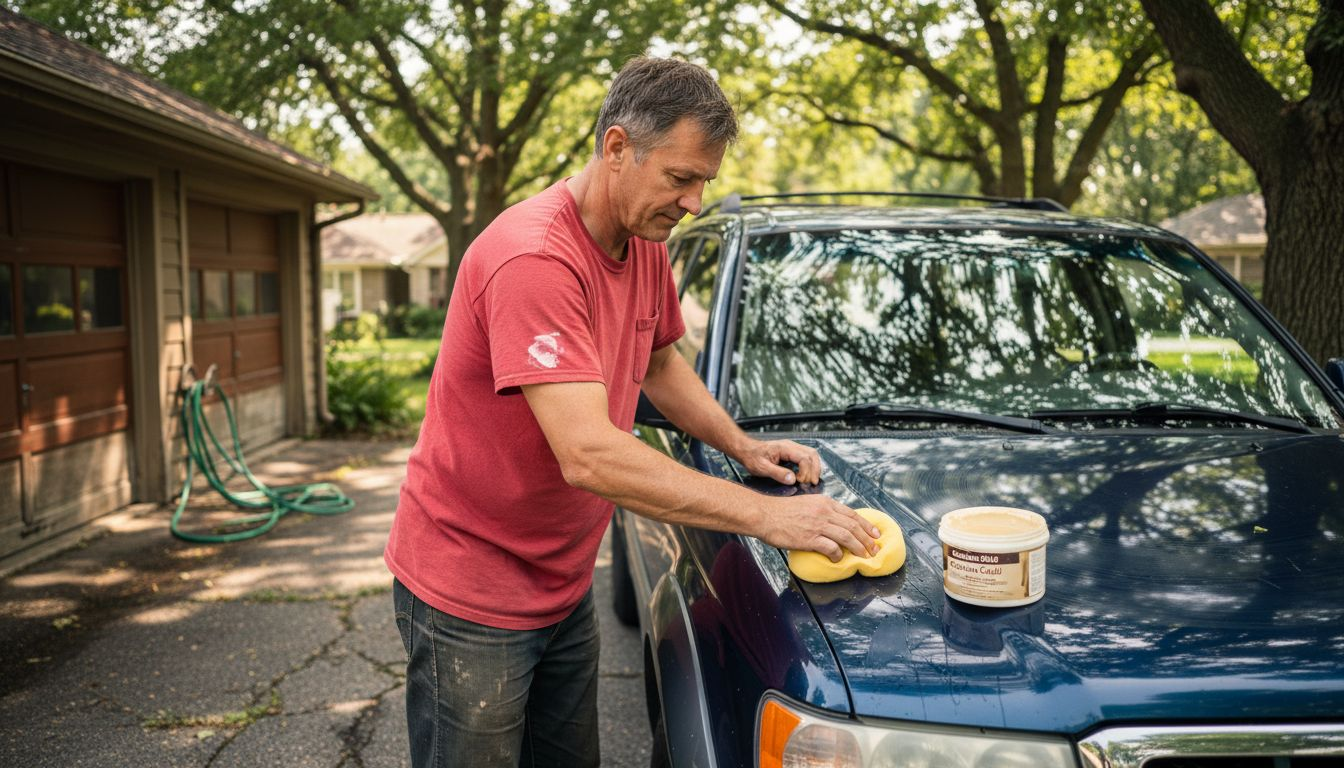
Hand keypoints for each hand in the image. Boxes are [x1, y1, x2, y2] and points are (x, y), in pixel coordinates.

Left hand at [736, 437, 821, 485]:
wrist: (747, 451)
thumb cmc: (752, 458)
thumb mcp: (762, 468)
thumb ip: (777, 473)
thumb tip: (793, 479)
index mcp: (784, 448)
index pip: (804, 458)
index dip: (806, 471)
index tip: (800, 482)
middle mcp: (791, 446)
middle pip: (812, 454)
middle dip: (815, 470)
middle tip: (811, 483)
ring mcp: (792, 448)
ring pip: (811, 455)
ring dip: (814, 468)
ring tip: (811, 481)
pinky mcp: (791, 453)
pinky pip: (806, 457)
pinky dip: (810, 467)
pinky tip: (806, 476)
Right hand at [755, 495, 880, 561]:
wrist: (764, 515)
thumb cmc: (782, 511)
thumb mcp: (807, 504)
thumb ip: (822, 511)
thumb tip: (835, 523)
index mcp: (825, 503)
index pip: (853, 514)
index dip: (867, 525)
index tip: (876, 534)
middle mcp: (824, 512)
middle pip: (854, 526)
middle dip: (868, 539)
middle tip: (875, 549)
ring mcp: (818, 525)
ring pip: (847, 537)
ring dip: (859, 548)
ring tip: (864, 556)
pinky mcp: (810, 538)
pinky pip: (831, 548)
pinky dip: (838, 555)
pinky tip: (838, 559)